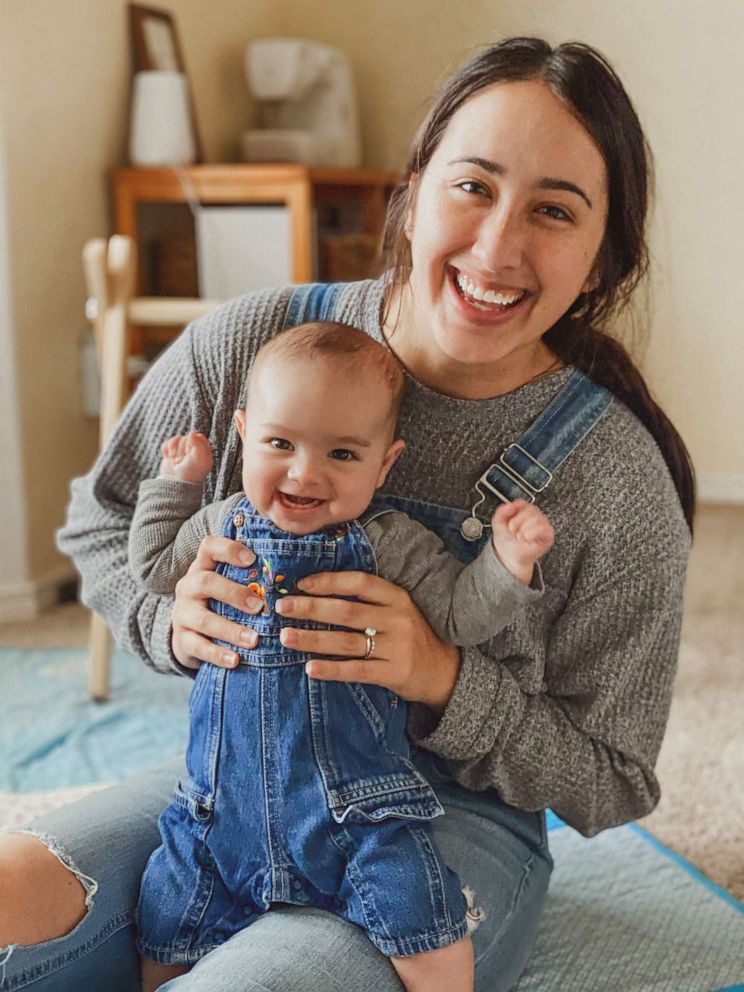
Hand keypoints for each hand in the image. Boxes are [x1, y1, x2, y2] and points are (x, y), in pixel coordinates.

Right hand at [159, 431, 212, 483]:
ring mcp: (181, 450)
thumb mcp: (200, 461)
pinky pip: (166, 443)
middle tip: (182, 461)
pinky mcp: (171, 452)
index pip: (198, 436)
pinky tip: (168, 458)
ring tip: (175, 461)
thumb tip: (192, 432)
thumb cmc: (191, 475)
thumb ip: (198, 445)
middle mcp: (194, 449)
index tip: (190, 453)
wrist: (175, 485)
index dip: (192, 443)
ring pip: (175, 439)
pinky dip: (166, 450)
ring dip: (173, 450)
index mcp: (204, 450)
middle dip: (182, 449)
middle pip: (185, 438)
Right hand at [171, 535, 263, 670]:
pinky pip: (198, 646)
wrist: (189, 633)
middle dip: (234, 594)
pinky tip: (236, 660)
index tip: (252, 558)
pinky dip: (218, 654)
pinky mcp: (182, 639)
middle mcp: (189, 587)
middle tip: (259, 607)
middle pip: (206, 582)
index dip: (229, 549)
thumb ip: (249, 577)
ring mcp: (182, 614)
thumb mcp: (229, 585)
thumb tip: (292, 572)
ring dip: (232, 630)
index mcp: (202, 567)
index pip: (209, 546)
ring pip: (204, 619)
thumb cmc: (220, 603)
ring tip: (255, 640)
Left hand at [275, 571, 460, 711]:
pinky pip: (357, 670)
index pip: (359, 582)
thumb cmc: (412, 636)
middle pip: (347, 611)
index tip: (301, 584)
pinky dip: (332, 669)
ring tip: (286, 637)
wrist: (445, 672)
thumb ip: (368, 601)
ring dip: (313, 638)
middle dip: (311, 608)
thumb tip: (318, 592)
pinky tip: (310, 668)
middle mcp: (398, 619)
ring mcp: (397, 647)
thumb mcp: (398, 610)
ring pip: (347, 641)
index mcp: (397, 597)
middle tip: (282, 607)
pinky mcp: (395, 673)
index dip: (329, 581)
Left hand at [490, 498, 554, 584]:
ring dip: (524, 529)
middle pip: (530, 509)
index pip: (521, 503)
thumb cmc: (506, 540)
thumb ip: (501, 511)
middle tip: (513, 531)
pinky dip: (533, 533)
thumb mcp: (497, 523)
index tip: (508, 519)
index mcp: (522, 510)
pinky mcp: (548, 534)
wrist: (509, 557)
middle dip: (517, 522)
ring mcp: (542, 524)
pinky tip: (527, 538)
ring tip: (520, 536)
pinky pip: (545, 528)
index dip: (514, 510)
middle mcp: (534, 515)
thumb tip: (510, 505)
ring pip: (537, 518)